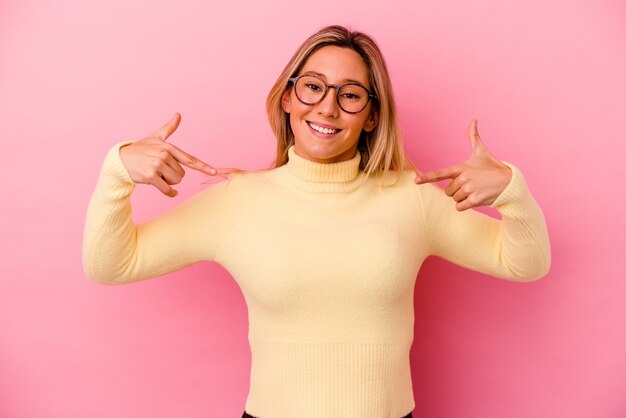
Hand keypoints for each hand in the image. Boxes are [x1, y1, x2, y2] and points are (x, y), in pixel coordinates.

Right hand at [119, 113, 234, 197]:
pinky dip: (170, 193)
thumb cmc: (140, 148)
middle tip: (159, 169)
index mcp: (168, 147)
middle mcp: (164, 155)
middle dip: (172, 175)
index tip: (214, 172)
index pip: (190, 159)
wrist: (120, 159)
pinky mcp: (150, 176)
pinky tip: (170, 192)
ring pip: (175, 182)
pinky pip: (167, 189)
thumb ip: (169, 128)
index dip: (203, 167)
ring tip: (157, 175)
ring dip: (169, 183)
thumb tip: (178, 114)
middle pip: (181, 175)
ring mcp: (157, 165)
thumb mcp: (155, 137)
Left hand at [414, 119, 511, 210]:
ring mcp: (469, 189)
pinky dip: (465, 205)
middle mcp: (464, 178)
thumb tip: (473, 120)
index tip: (416, 180)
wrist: (509, 182)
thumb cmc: (492, 167)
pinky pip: (459, 207)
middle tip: (471, 185)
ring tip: (475, 190)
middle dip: (457, 190)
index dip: (427, 177)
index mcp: (461, 167)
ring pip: (454, 199)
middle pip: (448, 191)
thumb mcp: (481, 152)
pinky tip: (475, 198)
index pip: (441, 173)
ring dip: (462, 198)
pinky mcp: (475, 200)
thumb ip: (473, 137)